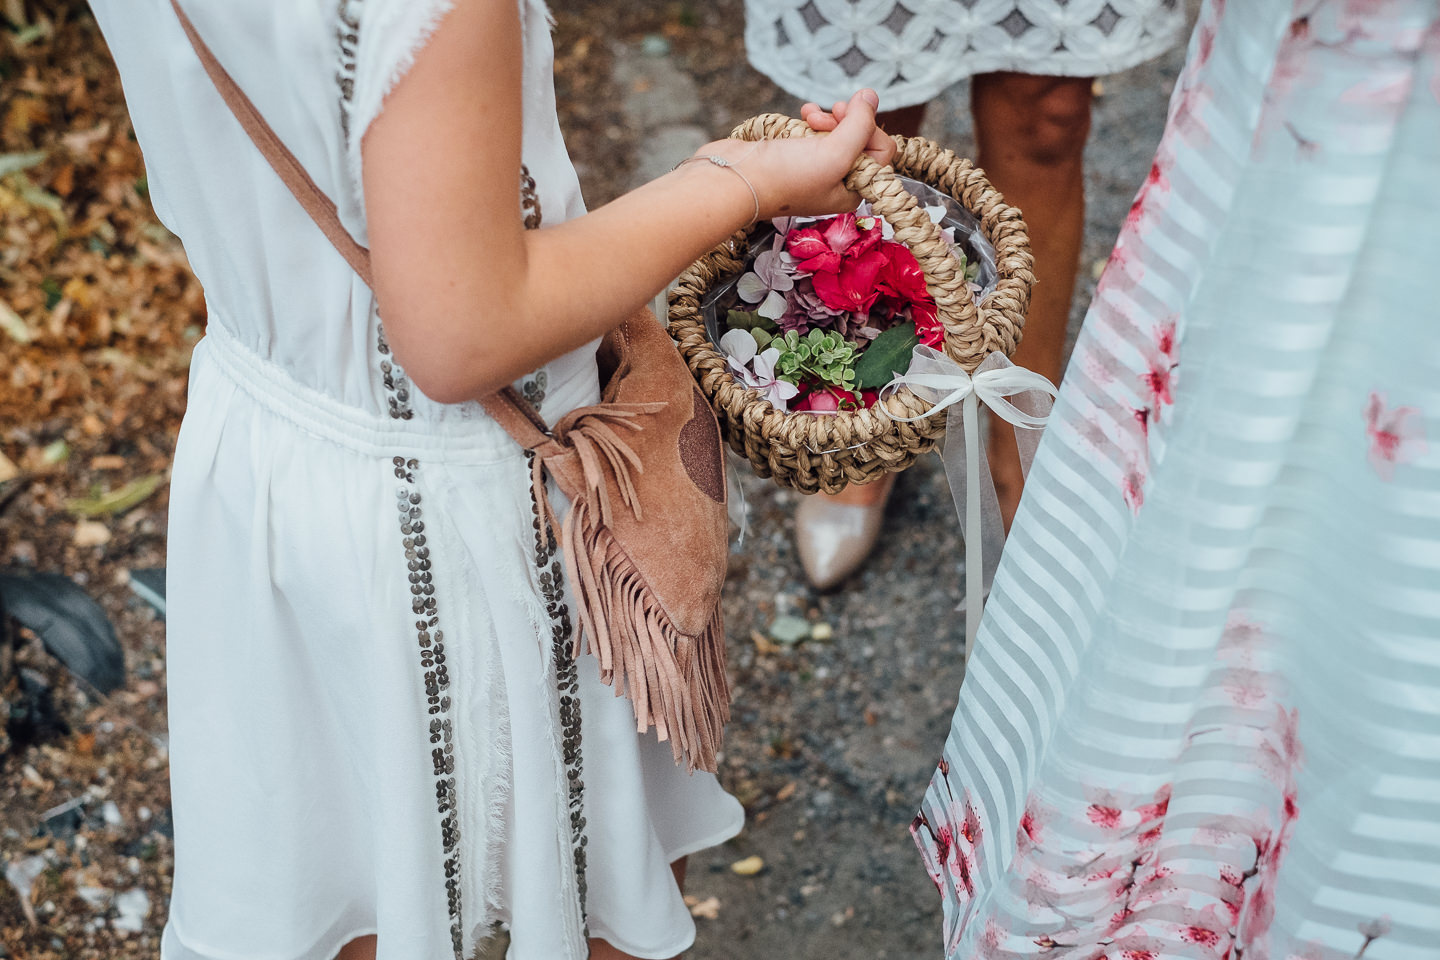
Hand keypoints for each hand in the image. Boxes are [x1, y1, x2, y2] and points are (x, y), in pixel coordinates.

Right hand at [690, 89, 896, 220]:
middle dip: (846, 120)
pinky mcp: (795, 154)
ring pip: (836, 131)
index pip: (880, 151)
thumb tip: (871, 95)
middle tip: (828, 116)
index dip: (869, 129)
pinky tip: (802, 115)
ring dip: (826, 117)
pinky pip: (814, 130)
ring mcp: (814, 167)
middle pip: (859, 138)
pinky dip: (810, 119)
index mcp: (852, 190)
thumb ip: (861, 124)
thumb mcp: (835, 153)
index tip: (847, 119)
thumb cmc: (784, 177)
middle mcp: (836, 181)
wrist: (735, 180)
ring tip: (809, 116)